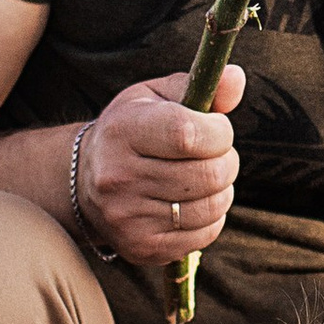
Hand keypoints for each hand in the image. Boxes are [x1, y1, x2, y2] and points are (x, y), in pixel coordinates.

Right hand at [73, 66, 243, 265]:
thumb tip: (236, 77)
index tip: (218, 128)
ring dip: (222, 190)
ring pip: (212, 207)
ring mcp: (128, 217)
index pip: (188, 134)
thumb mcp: (157, 97)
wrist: (87, 180)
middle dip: (227, 161)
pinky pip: (205, 234)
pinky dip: (211, 217)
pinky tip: (193, 202)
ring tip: (203, 177)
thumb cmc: (133, 129)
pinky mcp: (142, 247)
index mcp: (122, 130)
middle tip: (215, 154)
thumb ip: (201, 86)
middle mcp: (119, 177)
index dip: (218, 132)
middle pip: (208, 174)